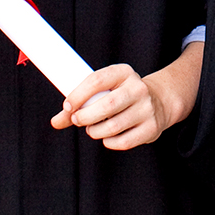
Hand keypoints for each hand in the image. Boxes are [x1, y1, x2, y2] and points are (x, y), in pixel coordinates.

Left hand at [52, 42, 203, 149]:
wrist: (159, 102)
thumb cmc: (122, 95)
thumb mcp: (105, 90)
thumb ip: (80, 103)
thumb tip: (55, 121)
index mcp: (124, 72)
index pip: (97, 80)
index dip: (78, 94)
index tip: (67, 106)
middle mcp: (138, 88)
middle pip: (107, 105)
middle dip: (85, 116)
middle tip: (77, 119)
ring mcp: (147, 108)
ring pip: (113, 126)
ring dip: (96, 131)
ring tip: (92, 129)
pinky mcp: (151, 128)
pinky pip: (123, 141)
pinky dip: (109, 142)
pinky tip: (107, 137)